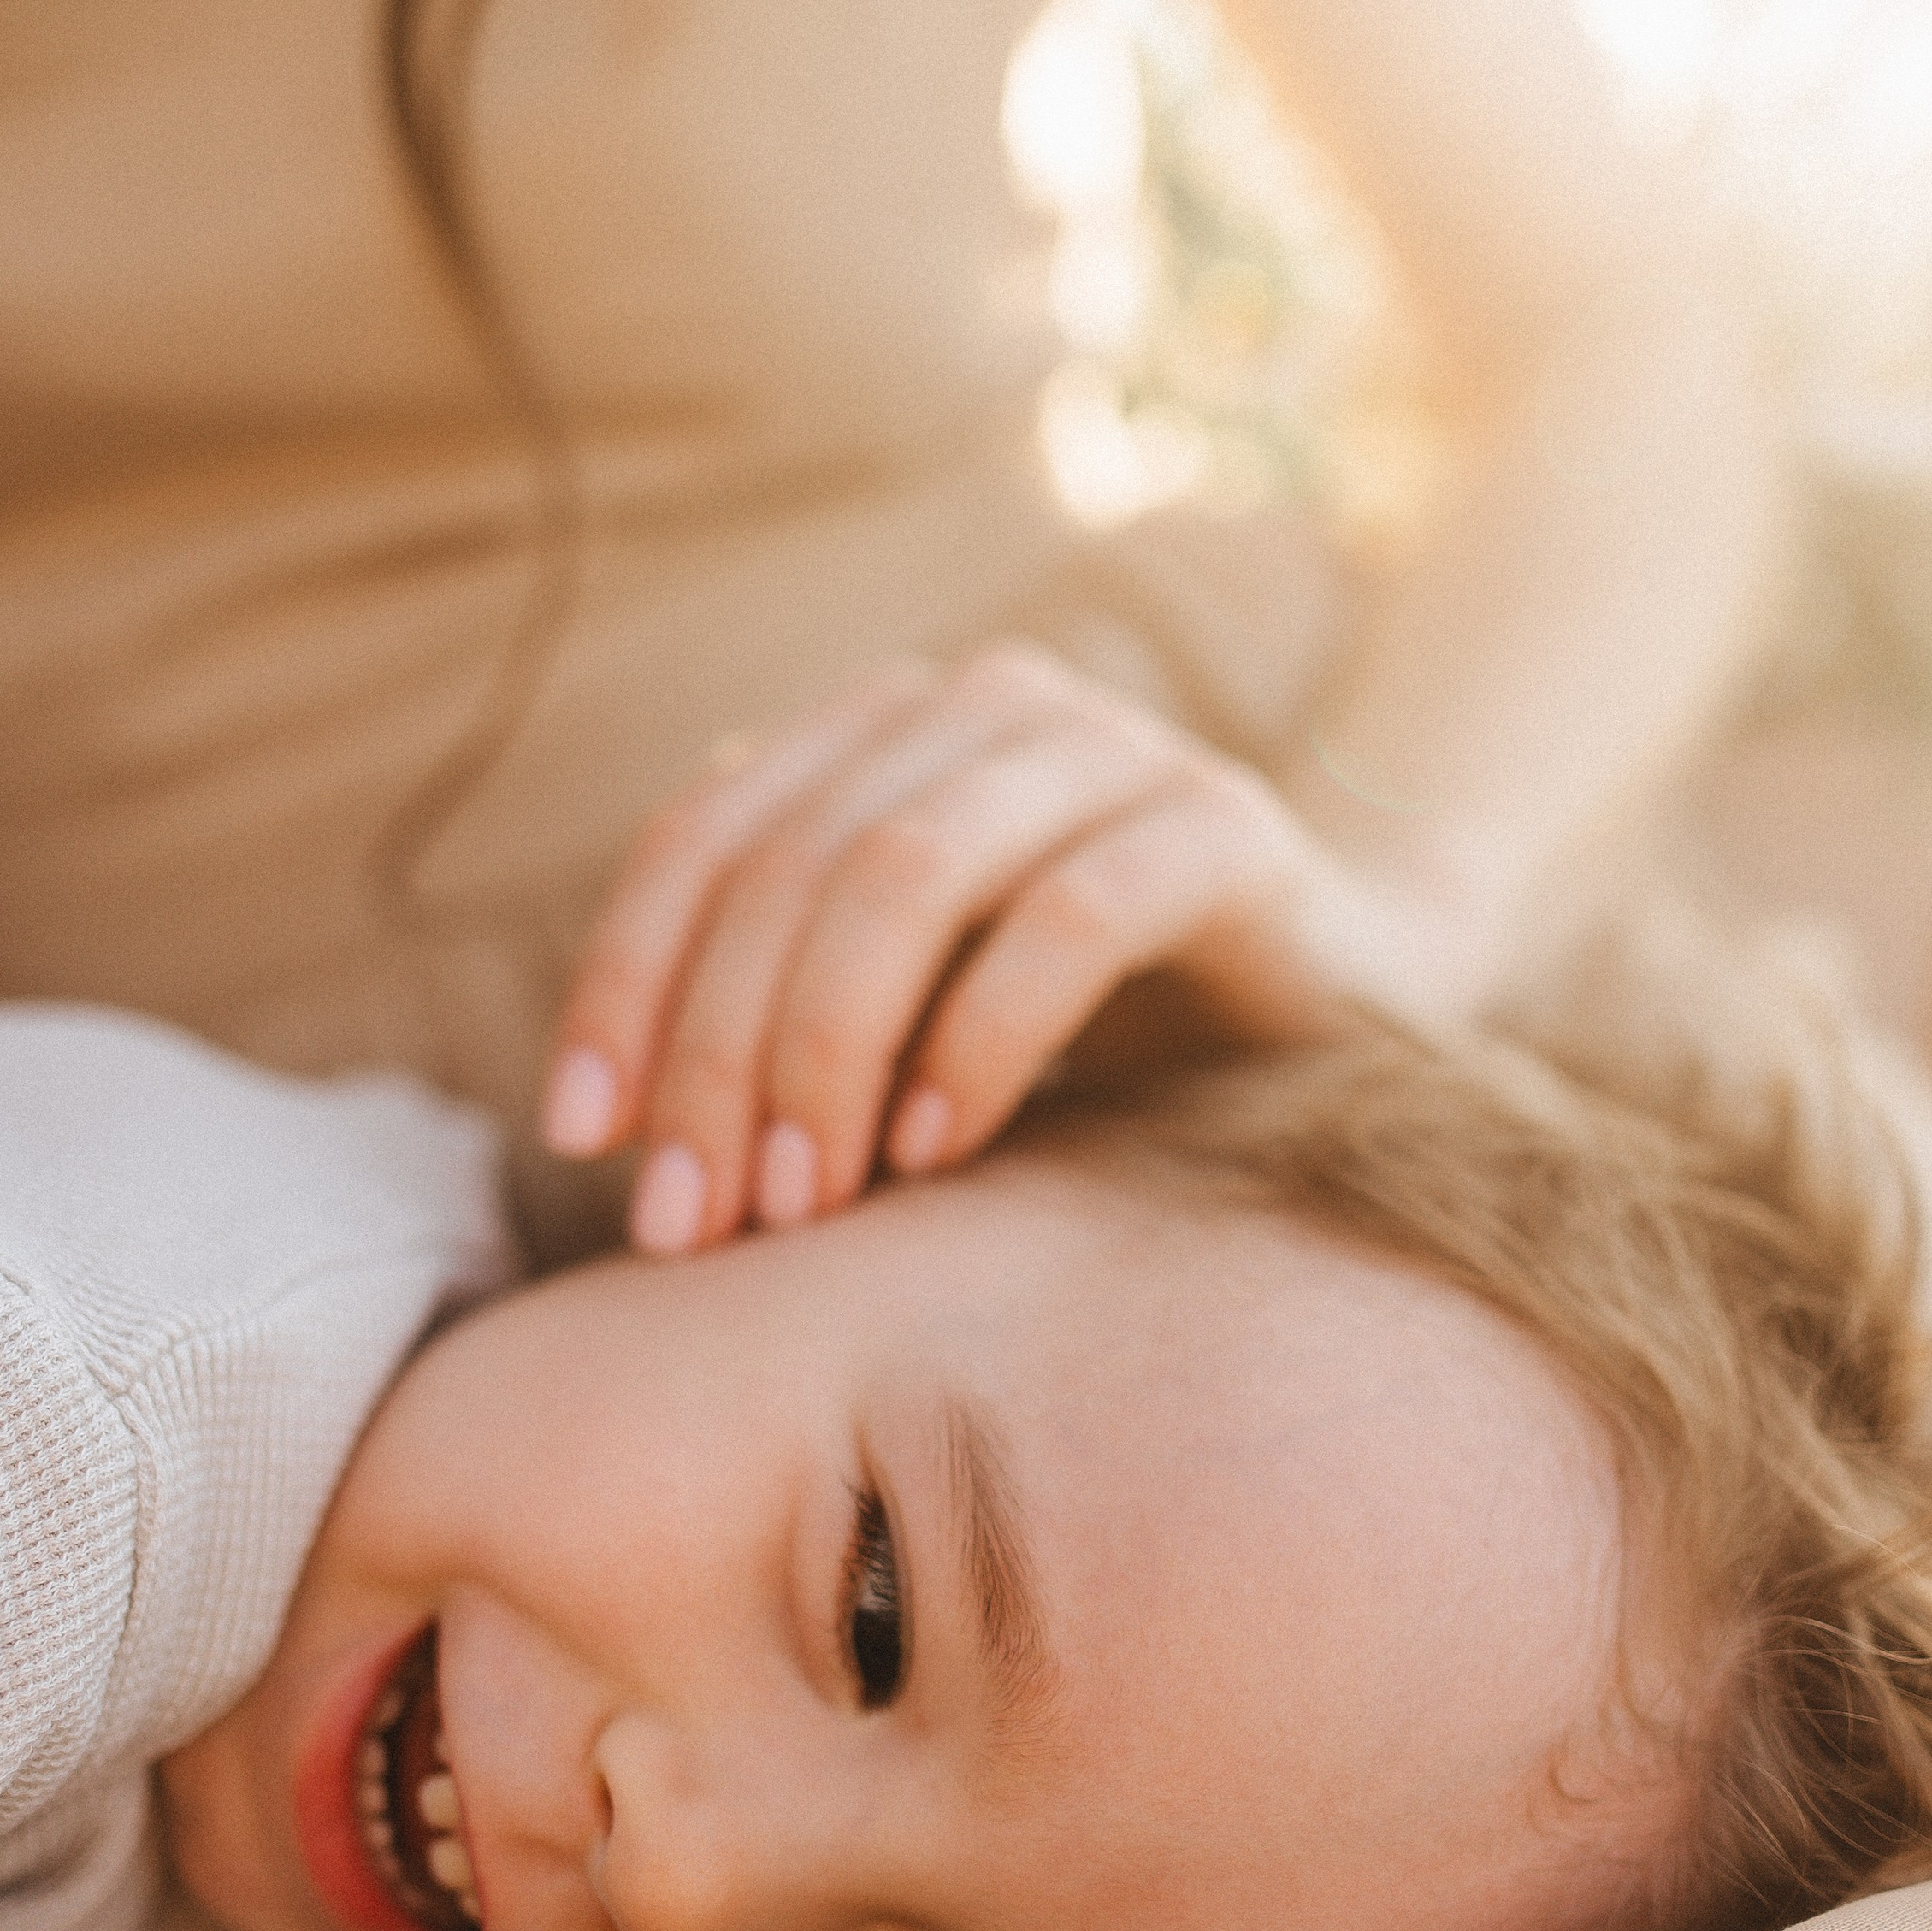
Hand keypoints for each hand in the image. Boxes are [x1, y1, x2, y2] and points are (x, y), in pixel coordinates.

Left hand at [541, 644, 1438, 1250]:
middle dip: (717, 1054)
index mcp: (888, 734)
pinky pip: (1066, 920)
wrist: (1348, 1008)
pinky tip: (938, 1156)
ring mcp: (1114, 752)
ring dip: (827, 1054)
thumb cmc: (1102, 1033)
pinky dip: (977, 1043)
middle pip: (791, 863)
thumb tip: (611, 1127)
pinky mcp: (1224, 828)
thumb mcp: (917, 1019)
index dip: (626, 980)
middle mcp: (988, 707)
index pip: (707, 833)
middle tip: (696, 1223)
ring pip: (906, 875)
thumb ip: (790, 1014)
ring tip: (804, 1207)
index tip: (583, 1137)